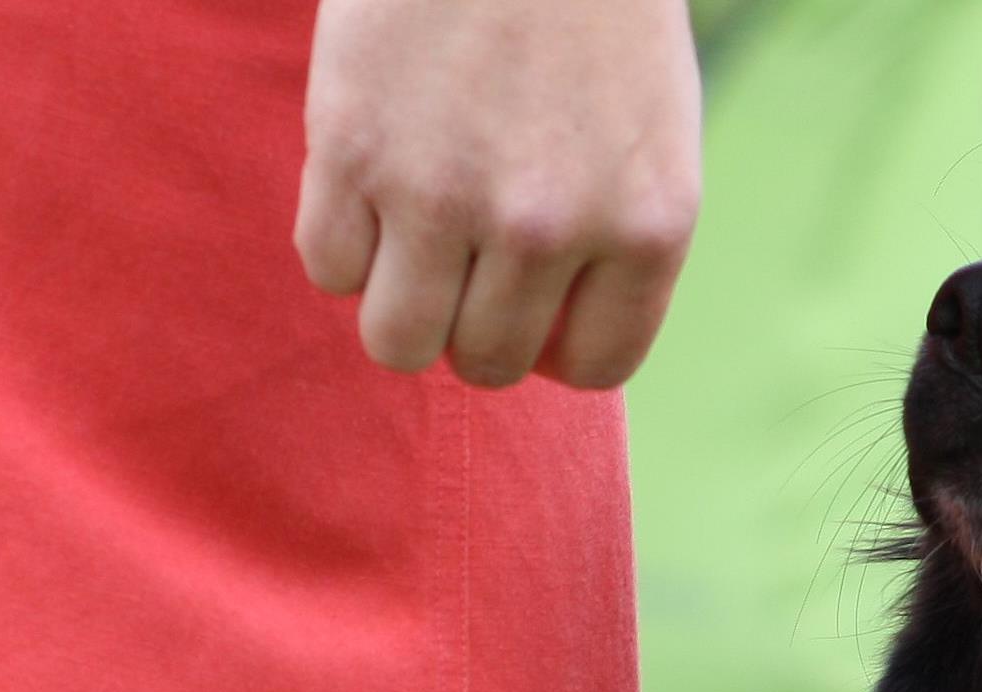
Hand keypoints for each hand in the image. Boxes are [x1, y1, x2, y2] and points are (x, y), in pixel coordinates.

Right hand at [295, 0, 703, 390]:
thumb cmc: (591, 18)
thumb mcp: (654, 136)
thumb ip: (619, 241)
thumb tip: (553, 339)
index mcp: (646, 226)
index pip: (595, 367)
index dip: (555, 347)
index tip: (534, 308)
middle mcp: (551, 227)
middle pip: (487, 362)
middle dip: (470, 331)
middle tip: (459, 270)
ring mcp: (446, 195)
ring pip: (397, 340)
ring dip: (397, 308)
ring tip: (407, 247)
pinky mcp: (355, 149)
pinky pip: (327, 267)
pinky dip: (340, 247)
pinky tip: (365, 193)